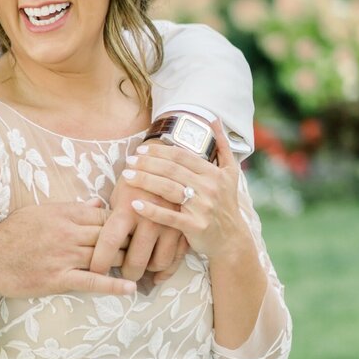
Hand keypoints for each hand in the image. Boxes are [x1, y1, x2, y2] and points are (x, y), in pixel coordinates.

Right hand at [0, 202, 135, 299]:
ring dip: (123, 260)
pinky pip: (92, 282)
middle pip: (108, 234)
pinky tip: (130, 288)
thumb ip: (71, 207)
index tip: (128, 228)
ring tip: (140, 264)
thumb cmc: (11, 235)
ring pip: (104, 256)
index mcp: (62, 214)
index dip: (118, 222)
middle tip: (142, 246)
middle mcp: (66, 233)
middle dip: (127, 240)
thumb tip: (98, 203)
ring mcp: (64, 257)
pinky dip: (113, 285)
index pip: (103, 215)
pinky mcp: (59, 279)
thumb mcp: (39, 212)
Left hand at [90, 173, 188, 280]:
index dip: (100, 262)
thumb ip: (107, 218)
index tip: (95, 272)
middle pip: (135, 260)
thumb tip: (90, 241)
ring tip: (139, 269)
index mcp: (127, 209)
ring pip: (157, 263)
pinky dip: (166, 271)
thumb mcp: (119, 194)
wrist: (172, 163)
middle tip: (120, 273)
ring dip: (146, 271)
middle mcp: (149, 219)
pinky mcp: (187, 228)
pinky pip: (176, 259)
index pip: (109, 243)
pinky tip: (157, 276)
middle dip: (126, 272)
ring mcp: (170, 225)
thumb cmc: (136, 181)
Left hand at [123, 122, 248, 260]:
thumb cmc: (227, 205)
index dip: (160, 151)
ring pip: (168, 189)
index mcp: (214, 173)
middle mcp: (209, 188)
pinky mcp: (195, 227)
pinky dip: (151, 210)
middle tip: (129, 160)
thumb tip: (215, 119)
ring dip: (145, 181)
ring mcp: (202, 207)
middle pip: (172, 170)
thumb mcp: (231, 173)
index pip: (182, 156)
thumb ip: (222, 145)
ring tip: (126, 176)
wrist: (232, 240)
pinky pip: (169, 217)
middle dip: (148, 163)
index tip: (141, 150)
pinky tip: (134, 204)